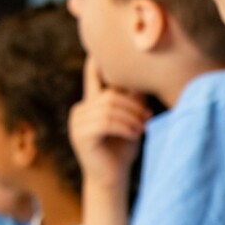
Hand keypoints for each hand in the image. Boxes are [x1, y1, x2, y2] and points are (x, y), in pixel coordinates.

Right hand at [69, 59, 148, 185]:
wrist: (112, 178)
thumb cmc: (123, 148)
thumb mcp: (131, 119)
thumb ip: (133, 100)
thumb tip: (144, 77)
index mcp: (91, 102)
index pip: (94, 76)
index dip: (98, 61)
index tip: (104, 47)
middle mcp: (80, 109)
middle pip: (110, 95)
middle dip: (133, 105)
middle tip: (147, 117)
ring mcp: (77, 122)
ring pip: (109, 108)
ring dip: (131, 117)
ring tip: (142, 128)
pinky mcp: (81, 135)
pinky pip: (105, 123)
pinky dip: (124, 127)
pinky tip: (134, 134)